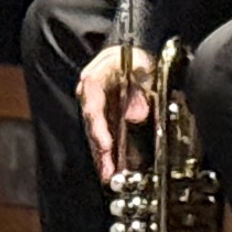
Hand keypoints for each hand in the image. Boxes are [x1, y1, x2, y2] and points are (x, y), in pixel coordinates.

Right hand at [79, 43, 153, 184]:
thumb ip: (139, 88)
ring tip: (110, 177)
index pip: (92, 108)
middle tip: (108, 172)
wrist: (132, 53)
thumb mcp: (140, 66)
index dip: (98, 129)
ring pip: (97, 136)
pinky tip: (116, 167)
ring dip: (104, 157)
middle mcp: (90, 97)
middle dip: (101, 152)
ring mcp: (96, 108)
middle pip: (93, 128)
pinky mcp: (105, 117)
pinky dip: (110, 152)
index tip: (106, 145)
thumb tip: (135, 115)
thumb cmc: (133, 58)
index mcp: (93, 81)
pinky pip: (106, 136)